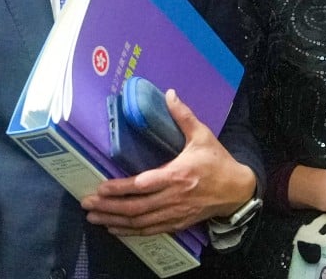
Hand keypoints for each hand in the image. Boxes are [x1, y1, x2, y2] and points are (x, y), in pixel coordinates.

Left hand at [81, 90, 255, 236]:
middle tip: (87, 204)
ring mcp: (175, 213)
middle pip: (136, 208)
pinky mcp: (178, 223)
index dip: (120, 188)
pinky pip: (150, 231)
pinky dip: (131, 232)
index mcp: (177, 175)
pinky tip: (115, 229)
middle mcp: (173, 198)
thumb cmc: (218, 161)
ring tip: (94, 218)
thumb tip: (169, 93)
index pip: (143, 185)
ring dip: (115, 221)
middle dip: (109, 207)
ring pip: (140, 222)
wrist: (238, 190)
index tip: (101, 188)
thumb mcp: (202, 135)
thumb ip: (183, 116)